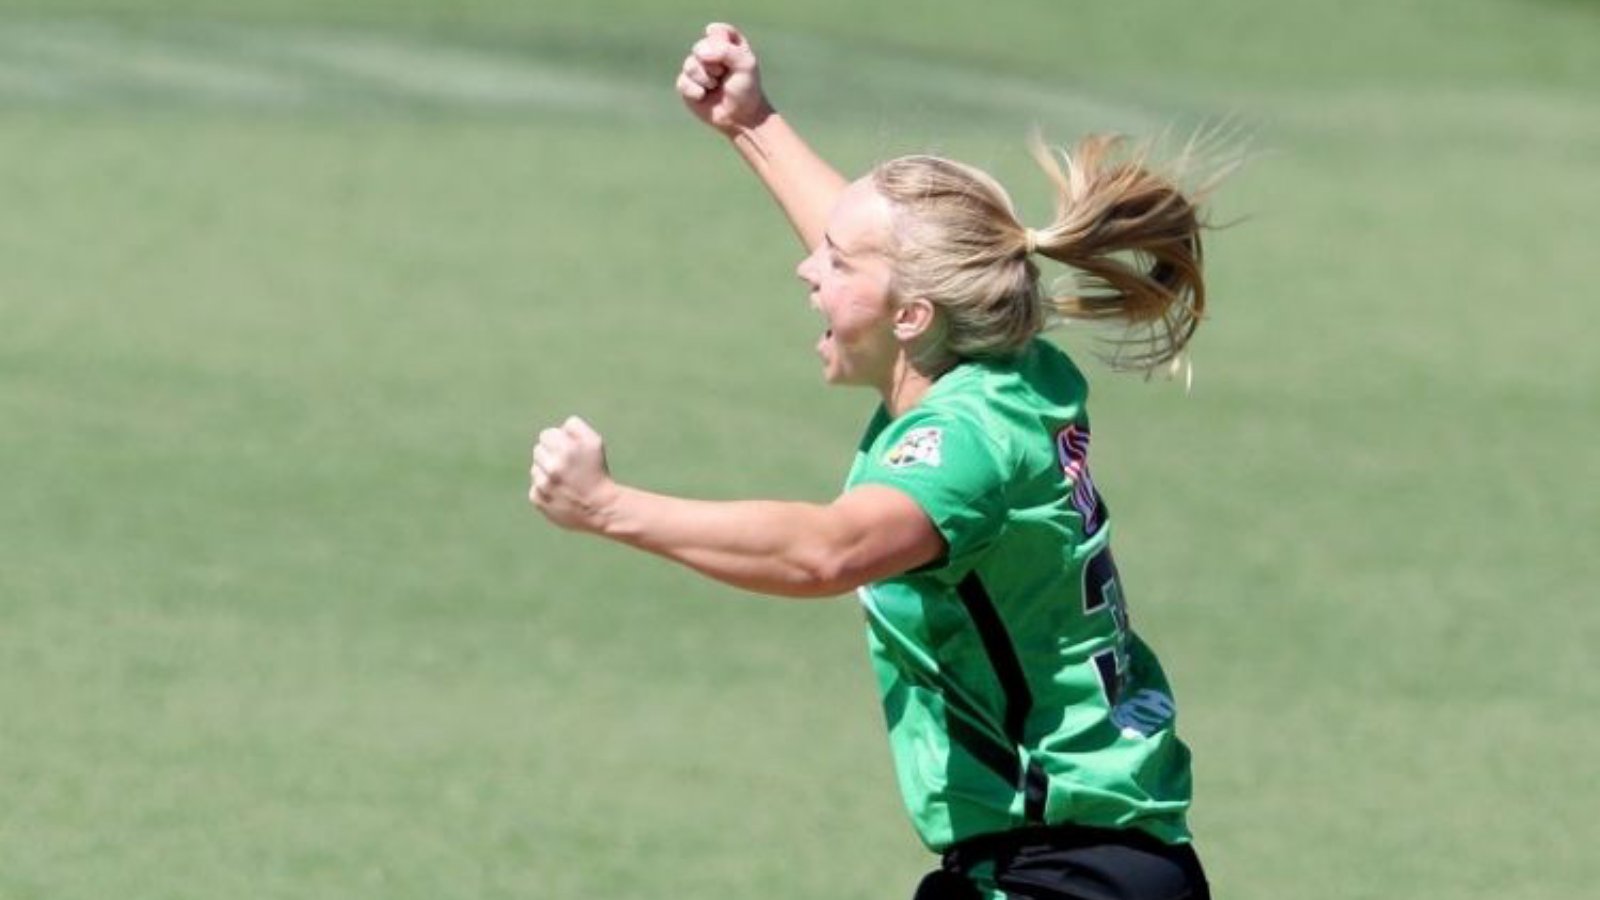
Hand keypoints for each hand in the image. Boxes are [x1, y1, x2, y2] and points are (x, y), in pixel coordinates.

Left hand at [529, 416, 617, 532]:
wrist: (600, 508)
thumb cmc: (597, 471)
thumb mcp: (594, 442)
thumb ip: (575, 426)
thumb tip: (556, 429)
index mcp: (566, 449)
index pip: (547, 434)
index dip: (559, 441)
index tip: (569, 451)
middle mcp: (553, 466)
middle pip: (538, 449)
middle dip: (551, 455)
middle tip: (567, 467)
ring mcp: (544, 485)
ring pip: (535, 468)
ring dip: (547, 472)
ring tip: (564, 481)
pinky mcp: (538, 500)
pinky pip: (534, 487)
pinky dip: (544, 490)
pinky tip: (559, 494)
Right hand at [676, 22, 772, 134]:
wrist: (740, 117)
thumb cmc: (746, 89)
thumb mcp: (745, 65)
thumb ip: (726, 51)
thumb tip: (699, 53)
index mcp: (726, 42)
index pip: (716, 31)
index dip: (722, 46)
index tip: (734, 59)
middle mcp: (709, 52)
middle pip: (700, 48)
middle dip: (713, 66)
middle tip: (724, 75)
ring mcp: (696, 68)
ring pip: (690, 65)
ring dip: (706, 79)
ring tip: (716, 87)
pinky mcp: (686, 84)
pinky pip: (682, 82)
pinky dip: (695, 91)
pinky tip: (704, 96)